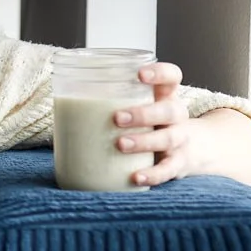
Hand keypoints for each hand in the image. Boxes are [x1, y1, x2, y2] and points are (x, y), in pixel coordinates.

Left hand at [114, 62, 191, 186]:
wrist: (190, 150)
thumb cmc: (149, 123)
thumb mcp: (138, 106)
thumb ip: (110, 101)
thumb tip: (59, 101)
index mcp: (164, 95)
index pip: (171, 76)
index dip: (159, 73)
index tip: (139, 74)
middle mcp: (176, 116)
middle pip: (170, 109)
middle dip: (143, 113)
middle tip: (116, 117)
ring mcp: (180, 140)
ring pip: (169, 138)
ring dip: (144, 141)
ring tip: (119, 144)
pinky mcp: (178, 164)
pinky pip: (168, 170)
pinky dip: (152, 174)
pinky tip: (135, 178)